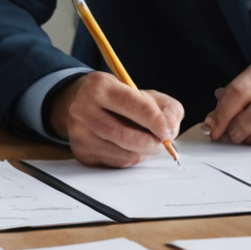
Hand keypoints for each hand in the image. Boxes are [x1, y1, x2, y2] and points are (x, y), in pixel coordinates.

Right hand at [48, 72, 183, 167]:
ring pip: (122, 154)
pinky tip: (132, 148)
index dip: (157, 121)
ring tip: (148, 143)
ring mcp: (80, 133)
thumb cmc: (117, 97)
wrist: (79, 102)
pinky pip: (115, 163)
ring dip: (143, 153)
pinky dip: (130, 158)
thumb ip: (166, 107)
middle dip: (151, 143)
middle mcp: (83, 109)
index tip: (168, 131)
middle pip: (125, 135)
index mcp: (100, 86)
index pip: (134, 106)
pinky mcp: (81, 152)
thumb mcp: (143, 92)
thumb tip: (171, 128)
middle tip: (163, 143)